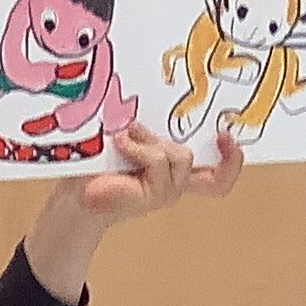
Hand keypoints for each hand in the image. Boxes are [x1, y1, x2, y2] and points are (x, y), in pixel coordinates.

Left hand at [73, 123, 244, 220]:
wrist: (74, 191)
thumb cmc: (98, 163)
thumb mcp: (131, 138)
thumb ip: (150, 131)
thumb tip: (159, 110)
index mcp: (173, 172)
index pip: (216, 178)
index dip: (231, 162)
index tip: (227, 135)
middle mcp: (175, 185)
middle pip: (210, 171)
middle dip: (218, 152)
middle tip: (219, 131)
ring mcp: (166, 192)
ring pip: (180, 156)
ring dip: (152, 141)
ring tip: (126, 138)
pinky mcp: (153, 195)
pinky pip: (159, 161)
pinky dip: (139, 148)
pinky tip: (120, 144)